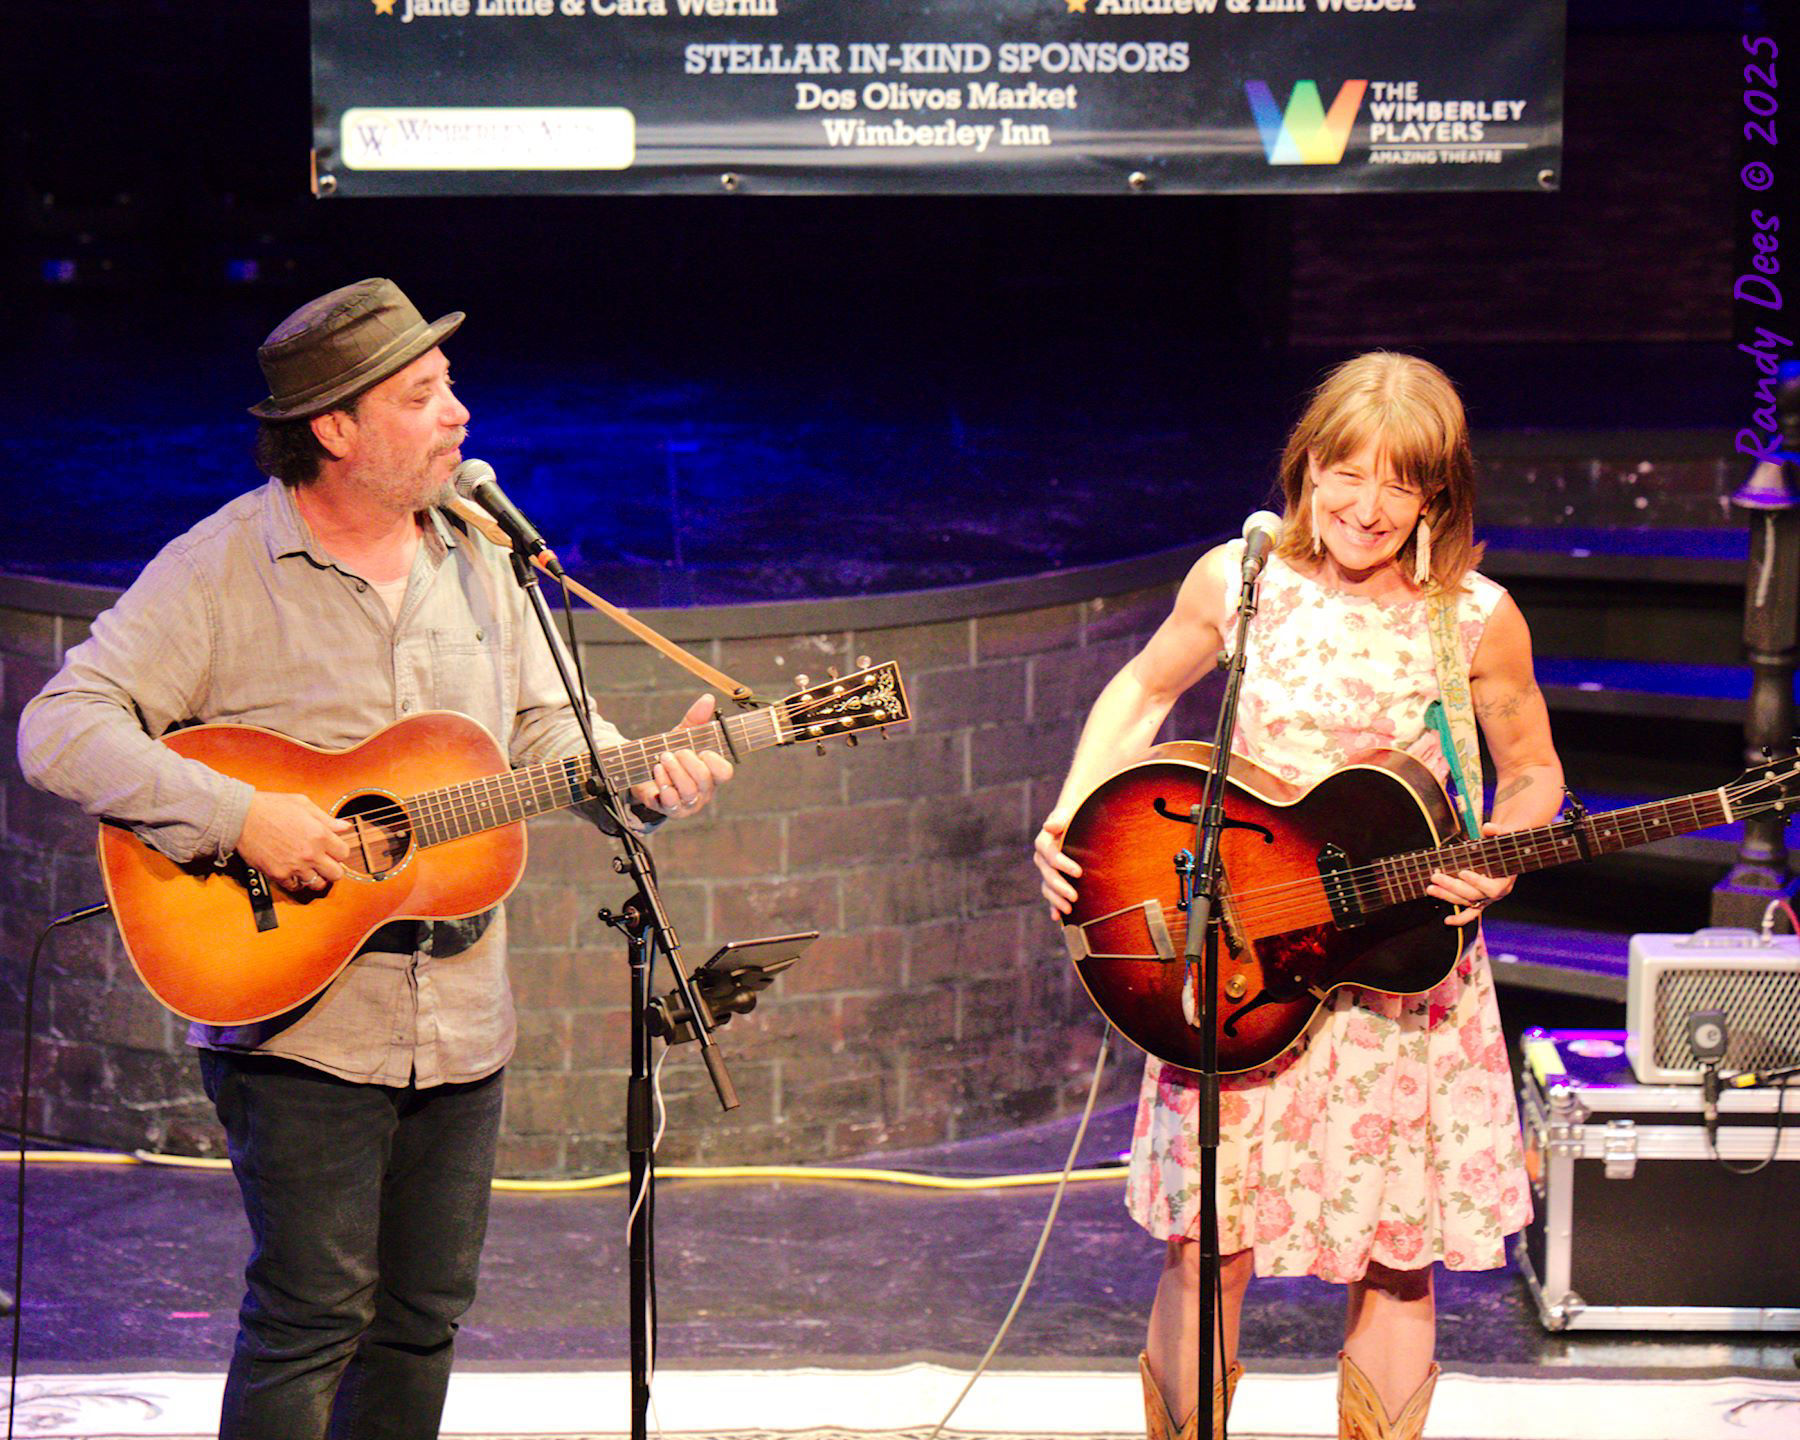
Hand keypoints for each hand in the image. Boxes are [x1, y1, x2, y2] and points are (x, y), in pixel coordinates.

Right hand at [237, 792, 355, 893]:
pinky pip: (295, 887)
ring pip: (317, 884)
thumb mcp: (303, 805)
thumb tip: (344, 827)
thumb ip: (327, 819)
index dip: (339, 851)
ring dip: (316, 877)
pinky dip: (297, 882)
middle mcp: (310, 853)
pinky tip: (294, 872)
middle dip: (333, 868)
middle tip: (325, 863)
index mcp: (320, 835)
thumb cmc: (271, 807)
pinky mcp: (278, 874)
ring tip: (310, 868)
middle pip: (336, 874)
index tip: (332, 849)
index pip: (344, 853)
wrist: (241, 817)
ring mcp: (294, 866)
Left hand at [631, 693, 733, 820]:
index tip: (702, 750)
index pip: (725, 772)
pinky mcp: (670, 810)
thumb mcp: (682, 735)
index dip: (714, 761)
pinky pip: (671, 802)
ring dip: (673, 771)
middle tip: (673, 752)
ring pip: (688, 792)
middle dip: (687, 763)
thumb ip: (696, 719)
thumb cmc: (671, 755)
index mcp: (712, 774)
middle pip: (704, 781)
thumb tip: (708, 698)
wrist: (643, 772)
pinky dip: (663, 784)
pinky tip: (656, 772)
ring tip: (662, 758)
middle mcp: (704, 792)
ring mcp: (688, 804)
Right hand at [1034, 805, 1081, 916]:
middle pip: (1048, 875)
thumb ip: (1059, 819)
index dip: (1063, 864)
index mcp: (1043, 843)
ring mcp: (1046, 871)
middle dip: (1060, 887)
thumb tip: (1048, 825)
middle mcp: (1042, 859)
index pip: (1050, 855)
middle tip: (1075, 897)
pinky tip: (1057, 917)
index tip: (1079, 872)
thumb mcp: (1066, 814)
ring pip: (1047, 887)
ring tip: (1069, 909)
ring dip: (1056, 900)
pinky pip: (1050, 894)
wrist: (1074, 822)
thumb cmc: (1072, 817)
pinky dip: (1053, 906)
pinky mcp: (1052, 880)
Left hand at [1428, 821, 1514, 926]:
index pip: (1491, 888)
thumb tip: (1489, 828)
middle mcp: (1496, 894)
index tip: (1462, 872)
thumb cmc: (1502, 844)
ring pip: (1466, 903)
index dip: (1477, 881)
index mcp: (1505, 881)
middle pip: (1473, 895)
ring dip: (1447, 896)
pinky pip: (1470, 914)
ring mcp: (1486, 899)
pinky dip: (1459, 919)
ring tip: (1430, 888)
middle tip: (1435, 876)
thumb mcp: (1502, 836)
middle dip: (1453, 886)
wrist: (1505, 854)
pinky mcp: (1479, 902)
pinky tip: (1447, 921)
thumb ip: (1496, 832)